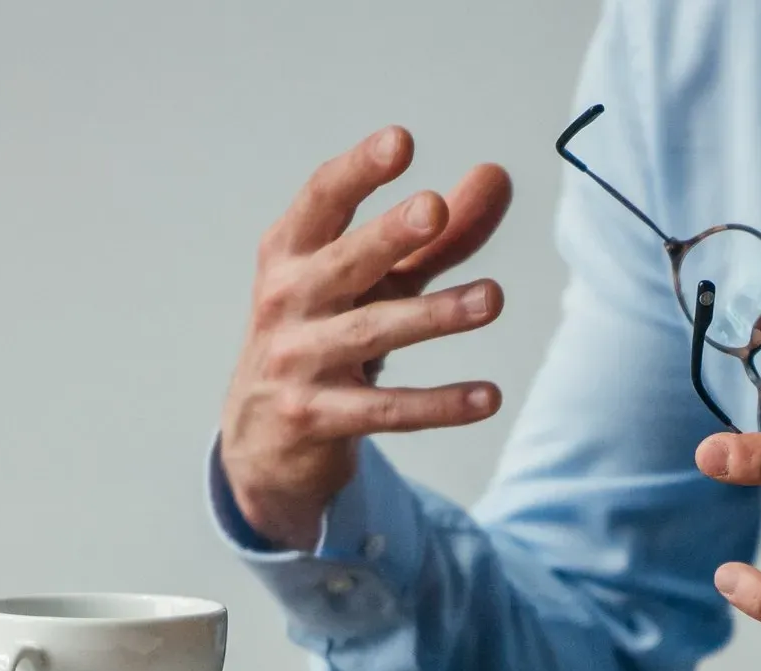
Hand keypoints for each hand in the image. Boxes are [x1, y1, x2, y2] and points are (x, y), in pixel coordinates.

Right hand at [220, 126, 512, 549]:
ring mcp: (297, 361)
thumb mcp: (375, 281)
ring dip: (434, 315)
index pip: (321, 199)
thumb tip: (498, 175)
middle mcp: (287, 299)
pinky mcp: (316, 417)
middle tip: (435, 208)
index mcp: (293, 252)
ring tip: (492, 298)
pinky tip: (489, 397)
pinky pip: (386, 410)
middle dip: (388, 234)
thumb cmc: (326, 333)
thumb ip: (438, 235)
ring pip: (371, 332)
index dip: (359, 170)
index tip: (401, 140)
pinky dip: (439, 404)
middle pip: (343, 261)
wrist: (262, 439)